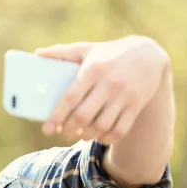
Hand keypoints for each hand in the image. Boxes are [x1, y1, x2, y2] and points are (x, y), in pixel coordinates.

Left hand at [37, 36, 169, 144]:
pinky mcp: (136, 105)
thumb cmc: (109, 54)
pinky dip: (106, 138)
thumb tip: (37, 54)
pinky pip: (120, 130)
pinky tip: (99, 136)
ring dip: (87, 135)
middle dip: (68, 130)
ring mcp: (124, 96)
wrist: (149, 55)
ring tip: (80, 133)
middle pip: (83, 116)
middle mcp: (109, 84)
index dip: (56, 117)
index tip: (46, 130)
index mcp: (92, 70)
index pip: (70, 98)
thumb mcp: (87, 49)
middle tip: (62, 132)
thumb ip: (62, 53)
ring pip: (101, 126)